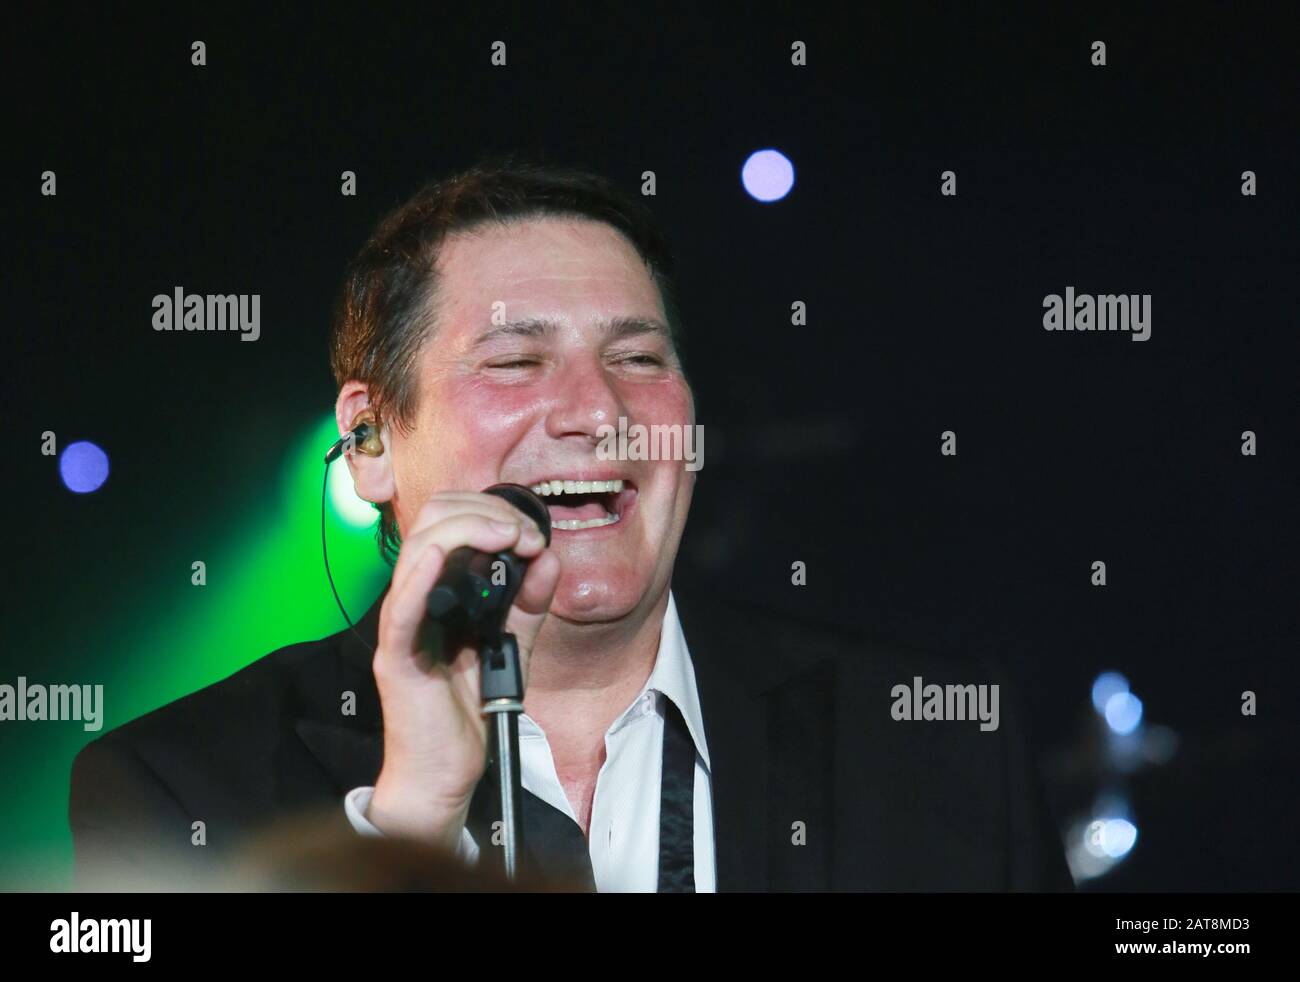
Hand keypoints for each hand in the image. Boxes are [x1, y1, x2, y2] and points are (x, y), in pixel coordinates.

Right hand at [365, 491, 559, 850]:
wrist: (444, 772)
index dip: (490, 511)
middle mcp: (414, 598)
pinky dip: (421, 577)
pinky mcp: (397, 656)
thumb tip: (548, 558)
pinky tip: (443, 555)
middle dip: (484, 512)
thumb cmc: (468, 710)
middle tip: (525, 534)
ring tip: (508, 536)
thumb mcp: (512, 646)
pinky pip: (401, 608)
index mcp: (438, 589)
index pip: (448, 521)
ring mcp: (401, 625)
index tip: (533, 533)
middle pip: (431, 522)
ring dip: (466, 530)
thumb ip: (530, 604)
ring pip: (418, 552)